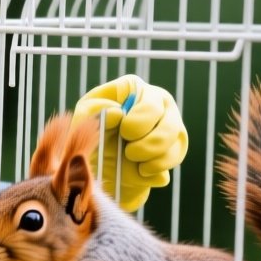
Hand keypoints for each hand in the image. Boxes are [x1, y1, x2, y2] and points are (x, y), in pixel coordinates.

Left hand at [71, 74, 187, 210]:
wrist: (97, 156)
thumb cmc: (91, 126)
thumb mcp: (85, 115)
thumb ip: (94, 110)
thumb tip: (117, 113)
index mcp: (137, 90)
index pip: (151, 104)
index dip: (139, 121)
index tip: (125, 132)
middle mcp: (160, 105)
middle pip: (170, 126)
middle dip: (149, 144)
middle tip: (130, 153)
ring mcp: (170, 127)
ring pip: (175, 146)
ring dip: (154, 159)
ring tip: (135, 163)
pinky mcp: (173, 149)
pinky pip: (172, 161)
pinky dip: (157, 169)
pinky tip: (142, 170)